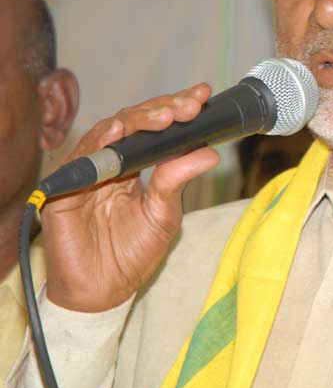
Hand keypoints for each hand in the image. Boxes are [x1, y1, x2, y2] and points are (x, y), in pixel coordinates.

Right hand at [40, 83, 219, 312]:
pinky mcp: (66, 189)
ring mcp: (88, 172)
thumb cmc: (133, 253)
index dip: (176, 108)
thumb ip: (178, 180)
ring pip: (109, 132)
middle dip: (164, 110)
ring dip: (138, 121)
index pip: (156, 127)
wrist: (103, 291)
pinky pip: (81, 159)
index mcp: (136, 164)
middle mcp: (111, 161)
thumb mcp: (165, 214)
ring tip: (164, 115)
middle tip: (189, 106)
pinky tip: (116, 131)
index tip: (202, 96)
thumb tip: (210, 153)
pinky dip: (98, 143)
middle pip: (135, 122)